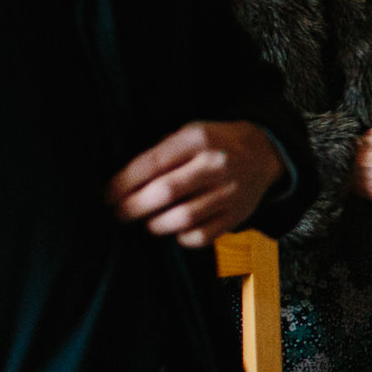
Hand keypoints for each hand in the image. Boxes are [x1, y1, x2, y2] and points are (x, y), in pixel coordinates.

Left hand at [106, 121, 285, 247]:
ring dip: (155, 224)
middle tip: (120, 213)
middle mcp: (216, 164)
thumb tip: (122, 183)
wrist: (263, 153)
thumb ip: (161, 153)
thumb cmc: (215, 143)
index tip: (108, 195)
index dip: (124, 183)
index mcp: (199, 139)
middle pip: (165, 192)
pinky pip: (201, 237)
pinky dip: (181, 238)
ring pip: (182, 218)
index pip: (152, 163)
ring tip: (147, 221)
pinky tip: (176, 229)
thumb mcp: (190, 133)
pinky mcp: (237, 214)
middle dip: (133, 207)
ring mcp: (229, 191)